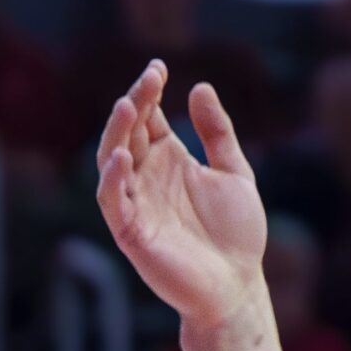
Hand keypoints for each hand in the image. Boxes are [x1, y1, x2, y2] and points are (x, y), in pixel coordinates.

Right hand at [96, 63, 268, 329]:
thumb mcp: (234, 171)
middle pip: (129, 133)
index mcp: (169, 161)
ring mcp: (137, 204)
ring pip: (112, 163)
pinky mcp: (132, 233)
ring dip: (115, 134)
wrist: (238, 283)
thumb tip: (200, 86)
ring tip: (126, 105)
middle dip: (134, 104)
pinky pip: (114, 203)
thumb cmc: (236, 231)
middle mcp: (147, 178)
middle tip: (148, 78)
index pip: (148, 119)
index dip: (149, 93)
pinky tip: (124, 156)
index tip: (158, 66)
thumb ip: (217, 132)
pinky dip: (114, 180)